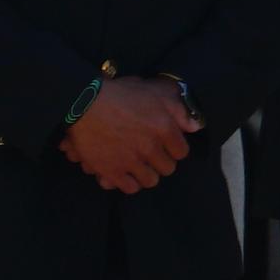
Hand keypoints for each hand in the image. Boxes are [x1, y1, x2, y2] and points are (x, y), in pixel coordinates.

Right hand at [61, 76, 197, 193]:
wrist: (83, 103)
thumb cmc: (119, 93)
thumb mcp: (153, 92)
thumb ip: (177, 109)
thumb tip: (195, 127)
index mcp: (164, 128)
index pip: (181, 152)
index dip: (174, 148)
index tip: (166, 145)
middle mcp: (151, 147)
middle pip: (167, 168)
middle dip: (161, 162)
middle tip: (151, 155)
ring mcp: (131, 161)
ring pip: (151, 181)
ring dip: (146, 174)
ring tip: (139, 166)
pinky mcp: (112, 171)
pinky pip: (130, 188)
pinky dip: (129, 183)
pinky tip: (125, 173)